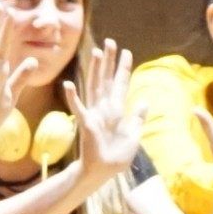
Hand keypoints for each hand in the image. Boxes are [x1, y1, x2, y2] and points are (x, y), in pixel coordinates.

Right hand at [75, 39, 151, 184]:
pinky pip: (78, 108)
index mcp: (117, 111)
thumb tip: (144, 102)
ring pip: (94, 86)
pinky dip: (73, 97)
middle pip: (107, 79)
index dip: (124, 69)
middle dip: (109, 61)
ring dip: (95, 69)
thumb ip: (137, 119)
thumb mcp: (133, 136)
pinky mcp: (86, 123)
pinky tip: (68, 84)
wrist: (103, 171)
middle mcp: (105, 108)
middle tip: (109, 41)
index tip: (126, 52)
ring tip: (95, 52)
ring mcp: (94, 113)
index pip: (121, 85)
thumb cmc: (117, 156)